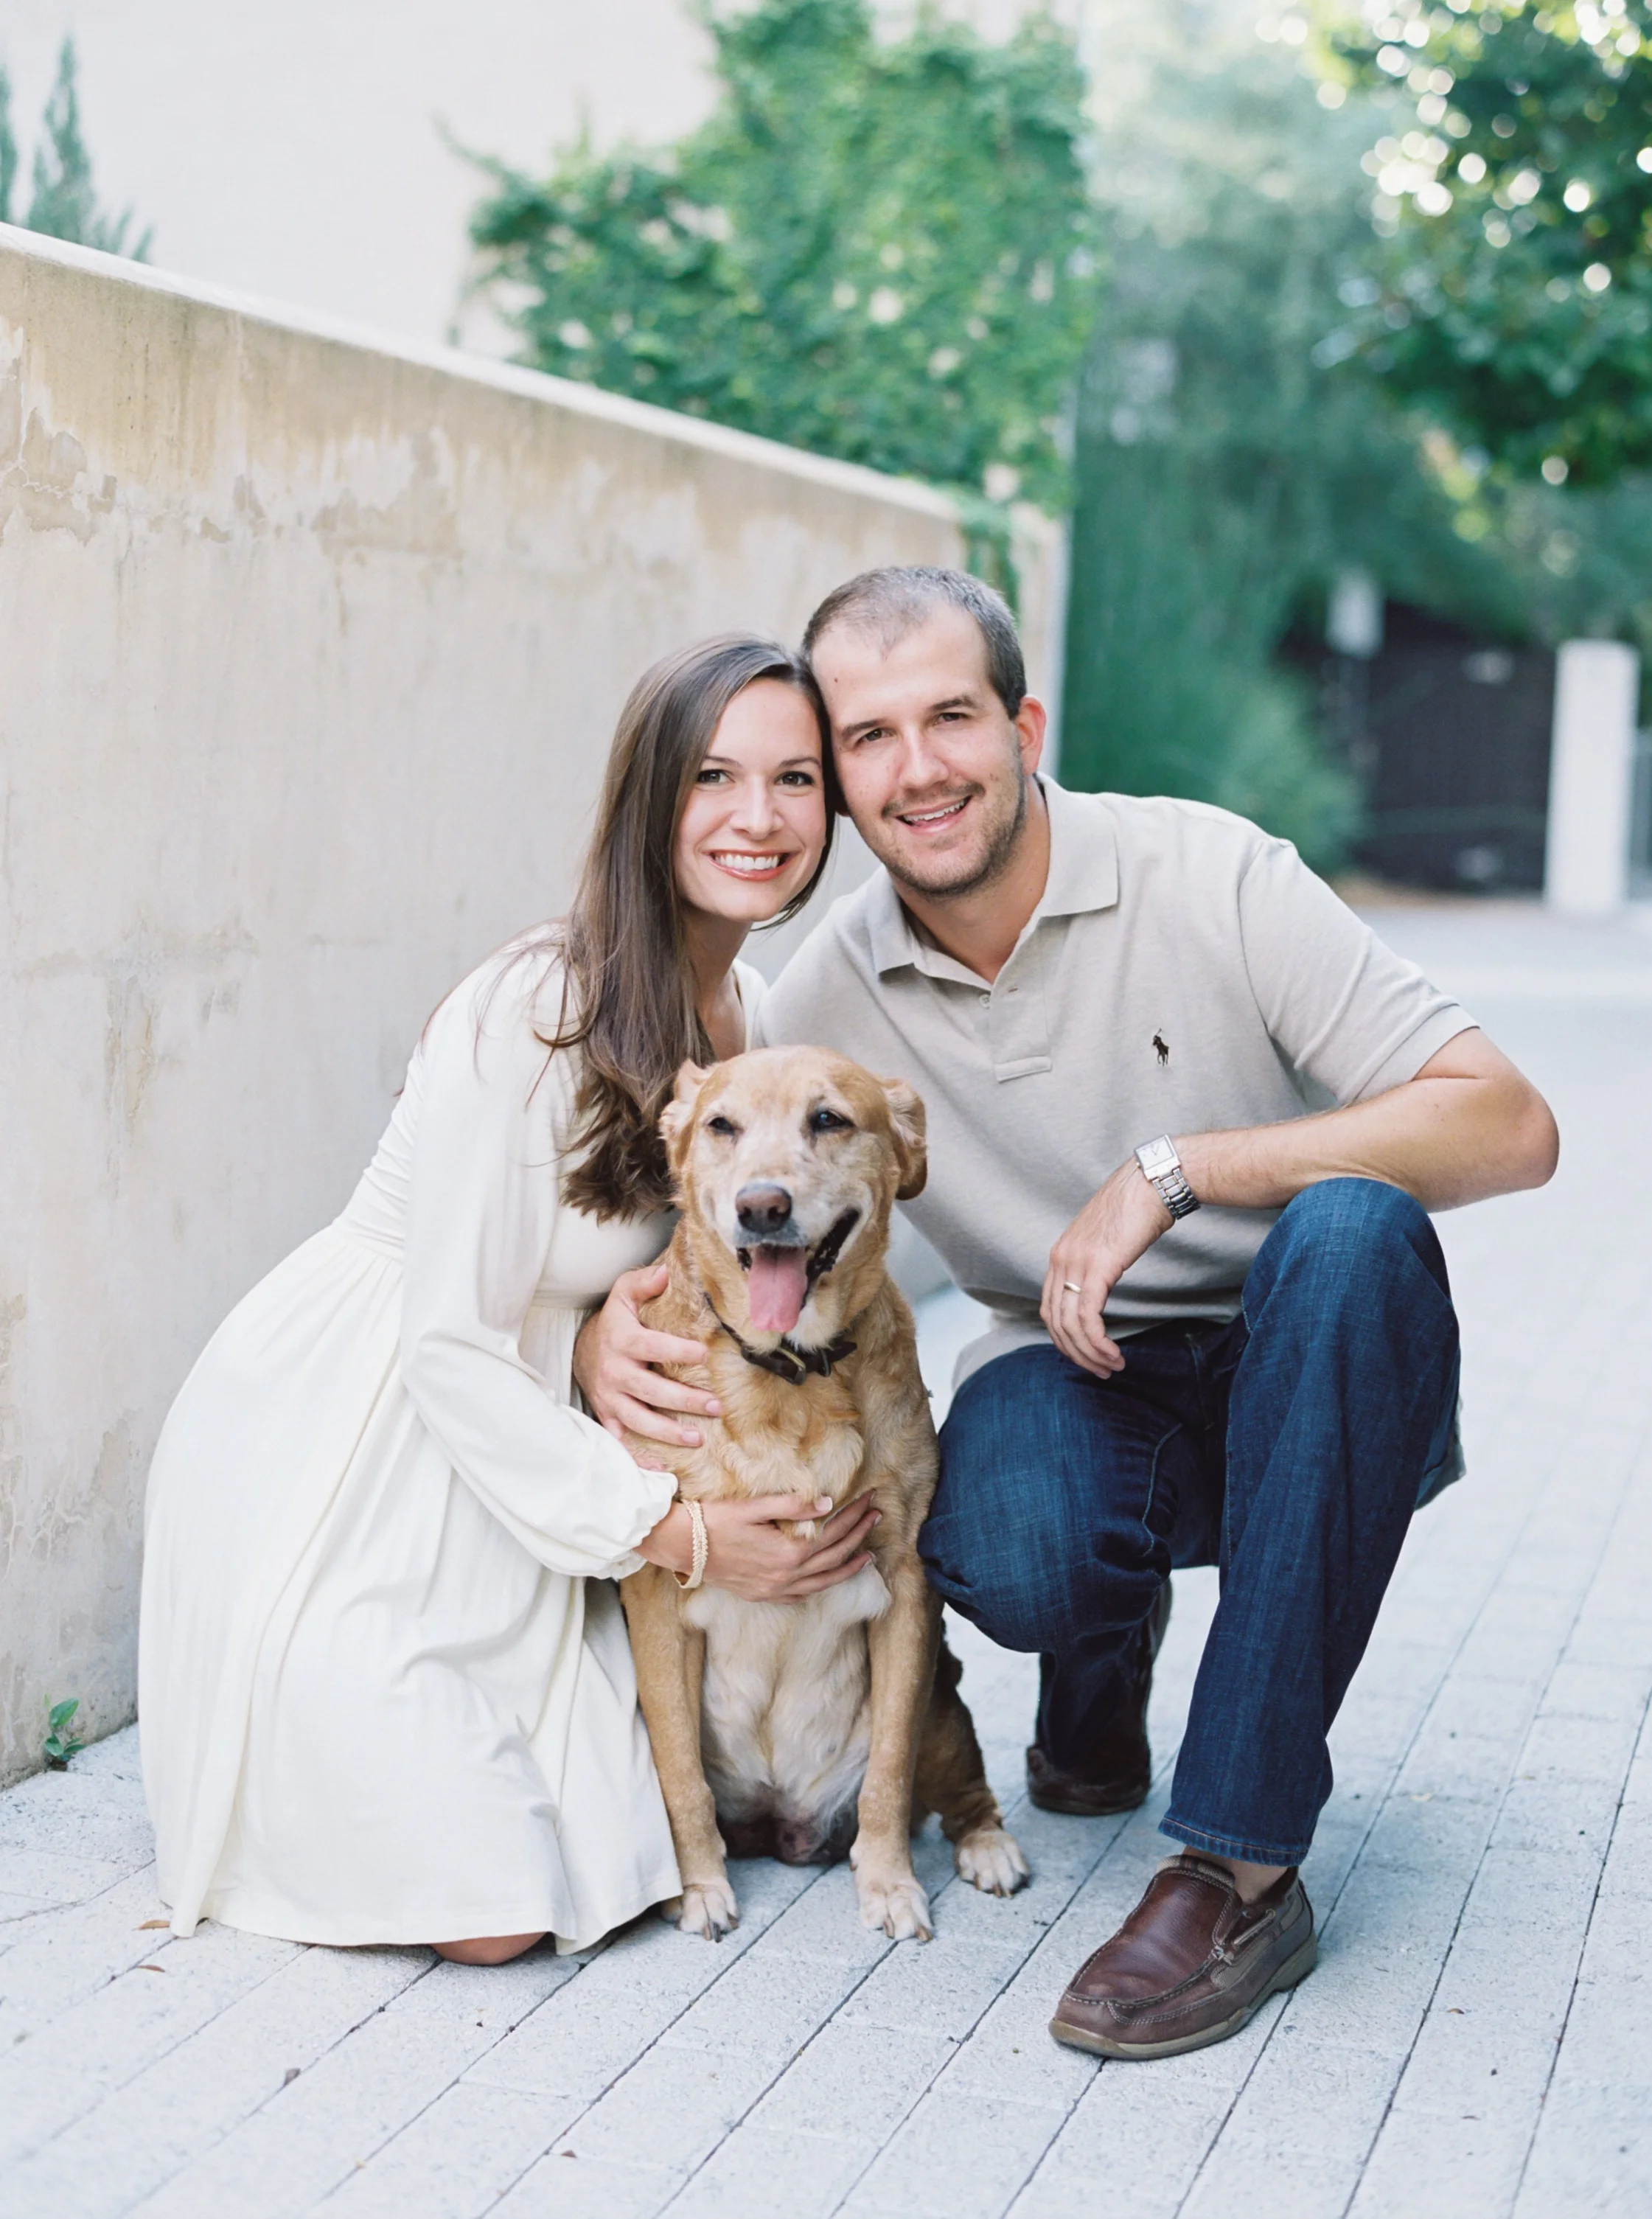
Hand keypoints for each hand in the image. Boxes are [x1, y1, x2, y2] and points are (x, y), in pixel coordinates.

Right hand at [574, 1261, 720, 1449]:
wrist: (583, 1351)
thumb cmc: (615, 1322)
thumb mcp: (623, 1294)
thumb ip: (643, 1282)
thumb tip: (666, 1271)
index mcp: (622, 1341)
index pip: (651, 1346)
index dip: (676, 1351)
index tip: (704, 1354)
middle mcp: (615, 1372)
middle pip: (650, 1390)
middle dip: (683, 1400)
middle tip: (716, 1406)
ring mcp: (610, 1398)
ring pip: (639, 1419)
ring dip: (668, 1432)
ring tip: (698, 1438)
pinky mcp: (609, 1417)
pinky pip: (623, 1441)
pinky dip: (640, 1456)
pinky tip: (664, 1468)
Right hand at [638, 1493, 880, 1601]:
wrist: (684, 1548)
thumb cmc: (716, 1521)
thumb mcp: (754, 1507)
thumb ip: (792, 1506)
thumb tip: (827, 1502)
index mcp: (788, 1552)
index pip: (832, 1532)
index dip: (854, 1515)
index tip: (869, 1499)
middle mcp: (787, 1576)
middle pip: (834, 1556)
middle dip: (858, 1535)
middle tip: (876, 1516)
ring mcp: (776, 1589)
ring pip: (824, 1581)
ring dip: (848, 1566)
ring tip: (868, 1555)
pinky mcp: (763, 1595)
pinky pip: (802, 1595)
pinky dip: (822, 1586)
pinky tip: (828, 1578)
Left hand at [1040, 1158, 1173, 1377]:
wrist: (1151, 1183)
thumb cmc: (1137, 1209)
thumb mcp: (1106, 1241)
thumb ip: (1096, 1264)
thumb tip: (1100, 1287)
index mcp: (1060, 1255)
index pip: (1050, 1309)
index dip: (1064, 1339)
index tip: (1086, 1355)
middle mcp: (1061, 1260)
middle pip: (1055, 1323)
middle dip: (1076, 1354)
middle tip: (1100, 1371)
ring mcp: (1076, 1264)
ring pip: (1070, 1326)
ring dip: (1090, 1354)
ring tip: (1112, 1368)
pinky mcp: (1097, 1268)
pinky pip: (1088, 1318)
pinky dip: (1098, 1343)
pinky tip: (1114, 1354)